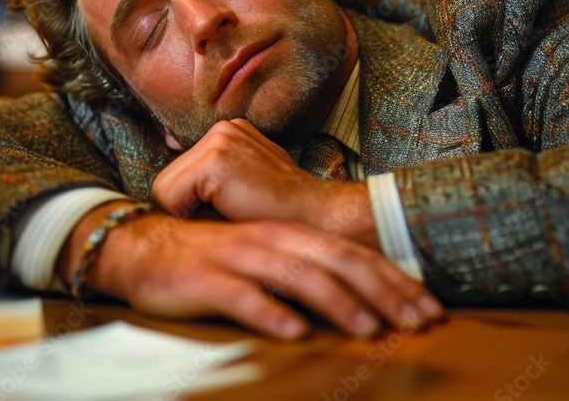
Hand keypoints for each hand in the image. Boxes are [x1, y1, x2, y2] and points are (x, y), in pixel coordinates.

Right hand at [83, 209, 443, 339]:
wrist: (141, 249)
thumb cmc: (208, 259)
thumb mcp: (261, 259)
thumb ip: (300, 272)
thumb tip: (356, 301)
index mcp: (286, 235)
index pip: (349, 254)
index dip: (391, 279)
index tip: (427, 307)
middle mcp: (267, 240)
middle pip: (333, 262)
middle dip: (380, 292)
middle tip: (417, 322)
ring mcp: (236, 257)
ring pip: (293, 276)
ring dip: (335, 303)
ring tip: (368, 330)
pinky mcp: (204, 279)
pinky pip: (240, 296)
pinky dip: (269, 312)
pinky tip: (294, 332)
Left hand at [151, 119, 374, 244]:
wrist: (319, 219)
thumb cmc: (282, 215)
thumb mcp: (242, 190)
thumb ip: (208, 188)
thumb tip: (161, 199)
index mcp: (227, 133)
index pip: (178, 176)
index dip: (193, 206)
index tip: (230, 210)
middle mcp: (221, 129)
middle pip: (167, 181)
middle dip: (189, 209)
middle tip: (232, 213)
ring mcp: (219, 139)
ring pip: (164, 190)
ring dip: (191, 213)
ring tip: (233, 210)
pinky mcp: (216, 158)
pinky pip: (169, 197)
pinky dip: (191, 216)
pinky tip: (230, 210)